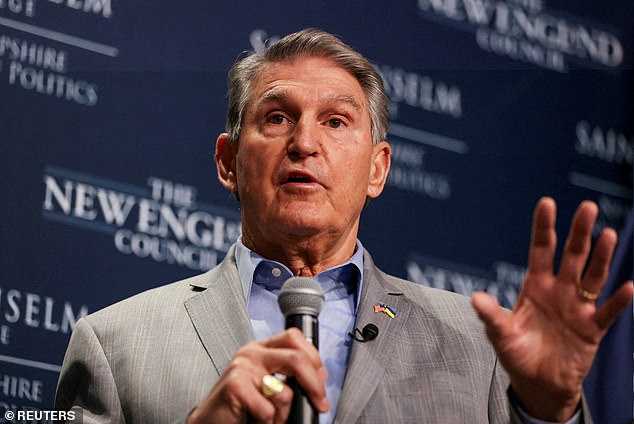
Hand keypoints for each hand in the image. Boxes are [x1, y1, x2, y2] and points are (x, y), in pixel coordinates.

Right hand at [188, 328, 328, 423]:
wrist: (210, 421)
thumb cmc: (240, 405)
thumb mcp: (268, 384)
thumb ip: (289, 375)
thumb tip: (320, 376)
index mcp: (262, 348)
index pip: (295, 338)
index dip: (314, 358)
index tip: (321, 380)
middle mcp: (252, 352)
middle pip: (296, 358)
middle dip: (314, 385)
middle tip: (320, 404)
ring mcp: (242, 366)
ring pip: (284, 392)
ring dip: (282, 413)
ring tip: (267, 416)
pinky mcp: (235, 385)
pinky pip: (268, 409)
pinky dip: (266, 421)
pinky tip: (253, 418)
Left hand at [472, 197, 632, 420]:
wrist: (538, 383)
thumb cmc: (517, 353)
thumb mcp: (500, 334)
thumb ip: (491, 316)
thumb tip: (475, 297)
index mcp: (536, 286)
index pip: (541, 250)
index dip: (544, 227)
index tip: (547, 202)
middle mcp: (560, 290)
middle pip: (573, 256)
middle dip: (579, 232)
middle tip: (587, 207)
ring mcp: (578, 308)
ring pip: (593, 277)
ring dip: (601, 257)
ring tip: (607, 234)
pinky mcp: (592, 329)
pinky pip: (607, 312)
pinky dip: (617, 301)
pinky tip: (628, 287)